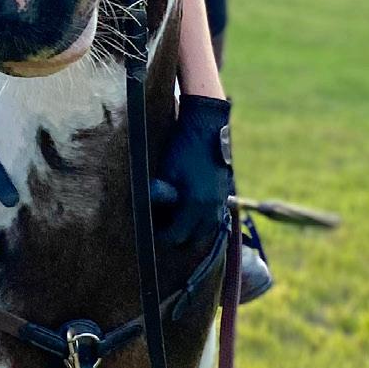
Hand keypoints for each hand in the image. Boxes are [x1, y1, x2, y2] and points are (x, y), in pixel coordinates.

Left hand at [150, 95, 233, 251]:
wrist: (206, 127)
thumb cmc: (182, 148)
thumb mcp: (165, 172)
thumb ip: (157, 196)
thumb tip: (144, 211)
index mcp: (194, 204)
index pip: (176, 236)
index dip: (161, 237)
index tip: (150, 233)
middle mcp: (211, 208)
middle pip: (193, 240)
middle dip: (177, 239)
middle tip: (162, 231)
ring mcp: (221, 202)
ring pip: (206, 231)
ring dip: (192, 232)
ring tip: (175, 223)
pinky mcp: (224, 194)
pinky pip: (214, 219)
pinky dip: (202, 222)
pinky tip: (190, 214)